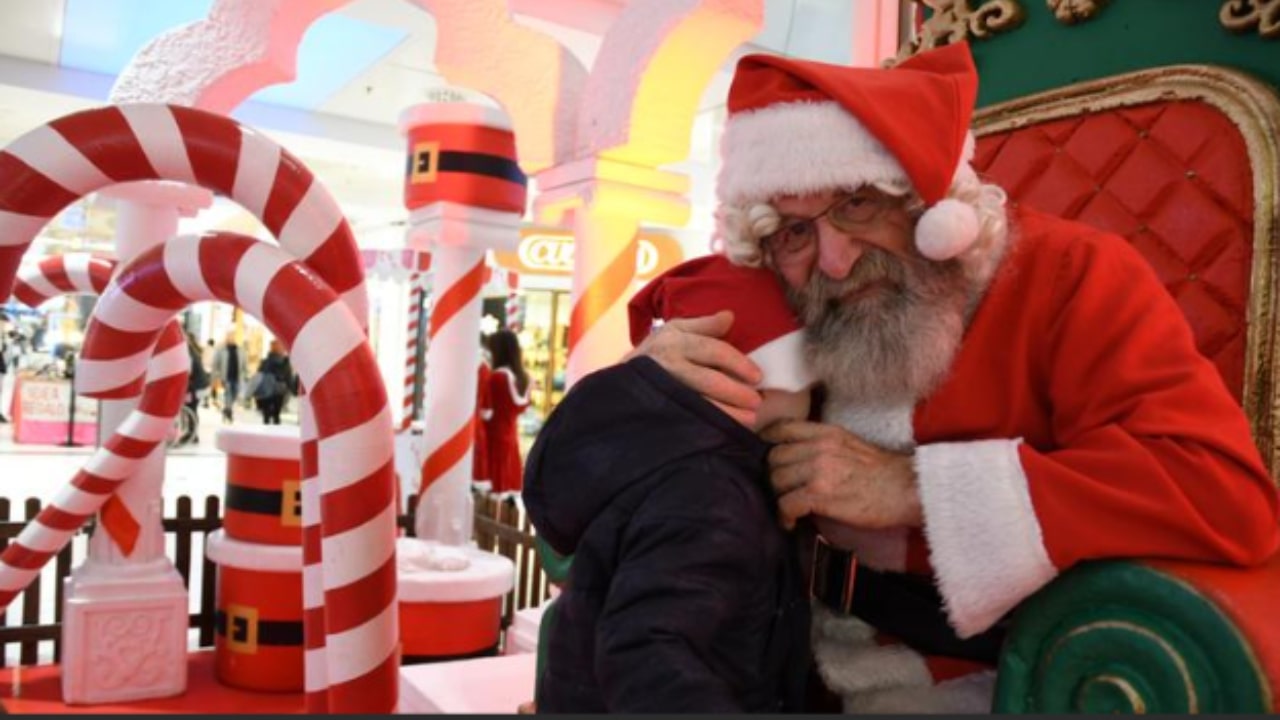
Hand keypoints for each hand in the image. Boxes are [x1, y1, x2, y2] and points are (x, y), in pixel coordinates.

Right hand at [624, 310, 762, 425]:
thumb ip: (704, 325)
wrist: (621, 382)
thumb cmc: (655, 353)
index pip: (714, 350)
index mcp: (676, 341)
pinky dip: (708, 425)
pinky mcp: (661, 410)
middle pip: (709, 380)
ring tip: (749, 420)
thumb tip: (730, 316)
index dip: (739, 363)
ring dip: (727, 413)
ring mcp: (663, 390)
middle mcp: (668, 365)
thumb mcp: (675, 331)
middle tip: (757, 403)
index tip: (757, 377)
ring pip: (700, 403)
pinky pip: (688, 419)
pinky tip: (723, 430)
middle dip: (736, 393)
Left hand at [762, 419, 921, 530]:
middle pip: (773, 457)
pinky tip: (791, 523)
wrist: (907, 489)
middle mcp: (819, 446)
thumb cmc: (882, 473)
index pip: (782, 428)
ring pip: (776, 480)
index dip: (766, 442)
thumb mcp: (849, 444)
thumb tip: (795, 457)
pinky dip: (784, 516)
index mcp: (826, 432)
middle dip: (772, 475)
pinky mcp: (821, 494)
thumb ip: (822, 445)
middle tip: (779, 490)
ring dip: (777, 496)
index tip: (762, 456)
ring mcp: (819, 469)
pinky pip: (786, 504)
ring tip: (786, 508)